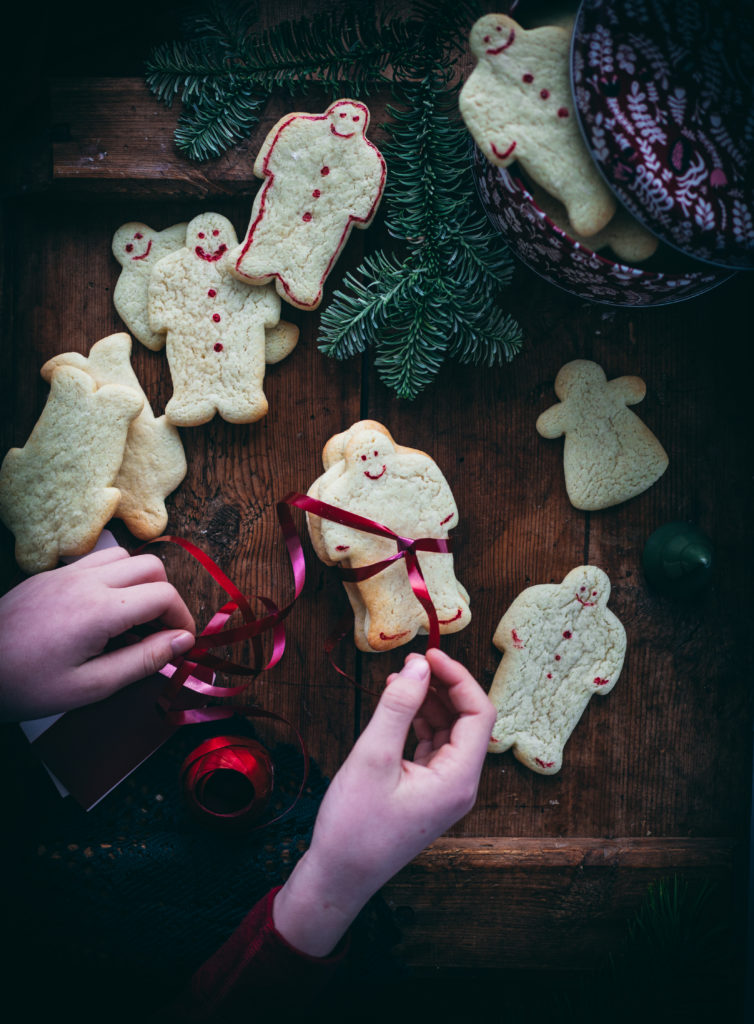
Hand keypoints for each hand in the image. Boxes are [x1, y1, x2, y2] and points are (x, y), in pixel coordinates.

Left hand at [0, 546, 194, 720]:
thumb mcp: (91, 686)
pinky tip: (100, 612)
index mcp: (100, 609)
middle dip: (166, 597)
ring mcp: (66, 573)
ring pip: (124, 556)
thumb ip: (142, 661)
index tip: (181, 643)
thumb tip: (182, 642)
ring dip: (139, 582)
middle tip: (159, 632)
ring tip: (131, 620)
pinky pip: (95, 561)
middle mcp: (86, 580)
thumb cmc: (27, 685)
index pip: (164, 595)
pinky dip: (113, 578)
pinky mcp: (49, 575)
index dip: (182, 619)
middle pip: (151, 566)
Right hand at [272, 648, 495, 955]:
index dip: (458, 678)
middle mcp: (460, 785)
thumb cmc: (354, 826)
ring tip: (399, 677)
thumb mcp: (373, 757)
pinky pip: (432, 747)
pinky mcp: (426, 793)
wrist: (338, 879)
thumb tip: (418, 664)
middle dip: (442, 686)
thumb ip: (398, 706)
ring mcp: (444, 790)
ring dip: (428, 701)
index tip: (429, 654)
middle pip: (467, 721)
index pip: (479, 713)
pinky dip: (418, 722)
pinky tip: (396, 706)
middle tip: (411, 661)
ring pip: (448, 732)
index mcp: (459, 779)